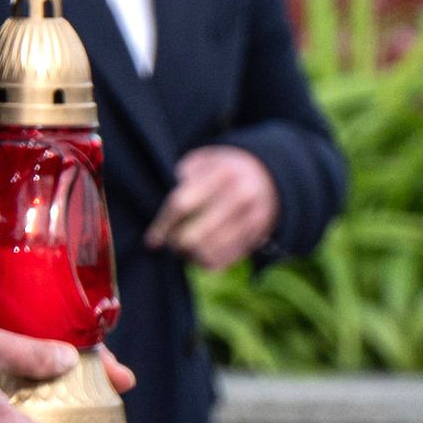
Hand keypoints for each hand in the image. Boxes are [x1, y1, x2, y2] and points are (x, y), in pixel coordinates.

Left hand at [144, 144, 277, 271]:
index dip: (163, 226)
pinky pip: (226, 261)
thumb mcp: (205, 160)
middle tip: (172, 243)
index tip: (152, 241)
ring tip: (185, 249)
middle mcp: (241, 196)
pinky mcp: (259, 236)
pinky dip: (207, 262)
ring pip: (209, 253)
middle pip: (194, 236)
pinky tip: (200, 256)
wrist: (270, 175)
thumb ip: (184, 178)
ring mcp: (253, 218)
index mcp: (223, 173)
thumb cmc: (224, 169)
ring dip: (191, 256)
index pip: (181, 205)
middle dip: (176, 244)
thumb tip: (170, 214)